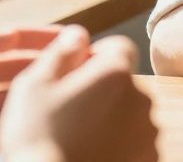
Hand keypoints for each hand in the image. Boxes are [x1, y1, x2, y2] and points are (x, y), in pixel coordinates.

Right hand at [0, 25, 158, 161]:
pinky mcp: (148, 158)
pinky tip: (91, 153)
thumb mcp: (34, 85)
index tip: (73, 77)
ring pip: (129, 113)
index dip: (95, 58)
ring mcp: (148, 132)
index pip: (118, 47)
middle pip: (123, 82)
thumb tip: (78, 33)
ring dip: (110, 119)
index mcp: (116, 72)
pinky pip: (134, 141)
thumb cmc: (38, 138)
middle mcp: (142, 98)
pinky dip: (119, 145)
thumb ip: (61, 51)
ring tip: (78, 138)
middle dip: (101, 91)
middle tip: (69, 113)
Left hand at [0, 26, 65, 161]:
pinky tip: (53, 122)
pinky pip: (13, 133)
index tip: (74, 38)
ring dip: (50, 97)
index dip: (43, 39)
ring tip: (78, 93)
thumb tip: (13, 33)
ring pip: (25, 103)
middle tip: (87, 65)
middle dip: (55, 67)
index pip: (13, 44)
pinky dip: (33, 126)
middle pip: (25, 73)